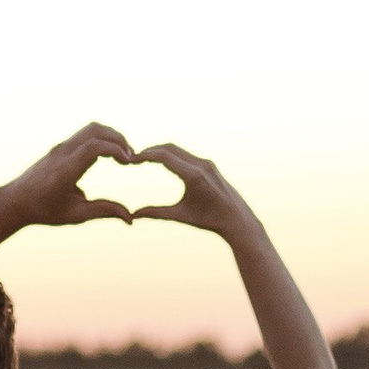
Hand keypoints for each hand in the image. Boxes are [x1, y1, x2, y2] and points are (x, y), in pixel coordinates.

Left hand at [8, 123, 138, 229]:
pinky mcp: (61, 146)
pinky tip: (111, 154)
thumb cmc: (45, 210)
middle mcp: (62, 154)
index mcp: (64, 171)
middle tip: (132, 158)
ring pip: (91, 128)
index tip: (130, 163)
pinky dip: (103, 138)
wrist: (16, 200)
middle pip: (95, 130)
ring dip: (111, 136)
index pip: (93, 147)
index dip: (115, 149)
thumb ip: (103, 212)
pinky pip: (86, 134)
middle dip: (118, 139)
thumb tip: (130, 218)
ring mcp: (61, 147)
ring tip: (124, 155)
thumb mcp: (75, 215)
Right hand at [130, 143, 251, 240]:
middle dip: (150, 151)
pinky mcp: (209, 164)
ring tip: (144, 159)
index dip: (145, 156)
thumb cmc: (209, 220)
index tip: (131, 160)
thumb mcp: (181, 215)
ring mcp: (206, 163)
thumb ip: (156, 213)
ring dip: (160, 151)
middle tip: (134, 158)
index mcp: (194, 175)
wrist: (237, 219)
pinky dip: (171, 155)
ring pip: (178, 150)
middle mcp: (201, 164)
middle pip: (169, 148)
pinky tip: (162, 162)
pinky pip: (186, 154)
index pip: (164, 157)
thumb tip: (134, 215)